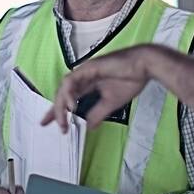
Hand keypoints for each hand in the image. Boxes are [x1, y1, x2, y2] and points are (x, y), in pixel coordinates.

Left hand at [43, 45, 160, 130]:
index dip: (58, 111)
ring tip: (63, 120)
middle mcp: (83, 76)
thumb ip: (98, 114)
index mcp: (88, 84)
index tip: (49, 123)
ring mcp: (85, 71)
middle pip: (62, 93)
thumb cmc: (130, 80)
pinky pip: (72, 80)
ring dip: (61, 104)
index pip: (68, 98)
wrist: (144, 66)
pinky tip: (72, 106)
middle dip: (55, 110)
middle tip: (51, 124)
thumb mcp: (111, 103)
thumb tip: (89, 127)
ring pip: (64, 87)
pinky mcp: (88, 67)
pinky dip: (69, 93)